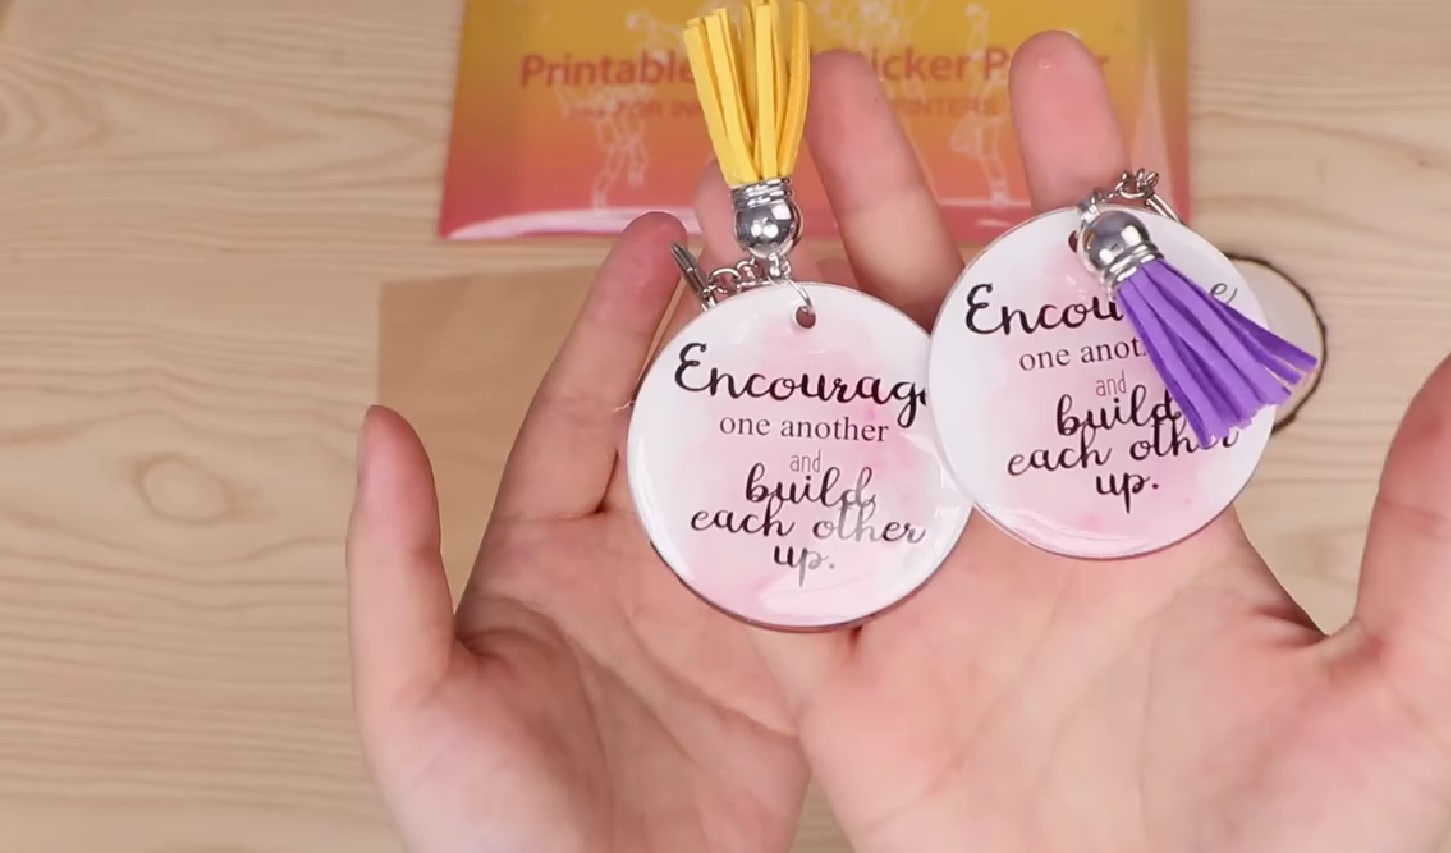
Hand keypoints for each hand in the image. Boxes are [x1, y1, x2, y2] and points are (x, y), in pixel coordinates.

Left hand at [346, 216, 805, 851]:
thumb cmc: (482, 832)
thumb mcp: (411, 695)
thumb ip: (393, 563)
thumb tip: (378, 423)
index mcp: (547, 550)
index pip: (587, 407)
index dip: (620, 321)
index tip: (660, 239)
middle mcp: (638, 563)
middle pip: (692, 425)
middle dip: (733, 339)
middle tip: (791, 254)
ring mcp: (717, 611)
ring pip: (769, 482)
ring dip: (810, 410)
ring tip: (867, 331)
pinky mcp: (785, 669)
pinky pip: (828, 574)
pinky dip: (866, 518)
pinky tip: (910, 457)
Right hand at [738, 34, 1450, 852]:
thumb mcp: (1387, 707)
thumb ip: (1438, 541)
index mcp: (1143, 503)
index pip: (1106, 311)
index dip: (1081, 188)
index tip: (1054, 78)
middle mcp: (1020, 523)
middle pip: (943, 328)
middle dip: (892, 197)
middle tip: (847, 89)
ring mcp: (924, 591)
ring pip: (842, 417)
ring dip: (791, 309)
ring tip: (740, 201)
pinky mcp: (844, 674)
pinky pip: (767, 563)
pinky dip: (721, 485)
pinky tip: (684, 386)